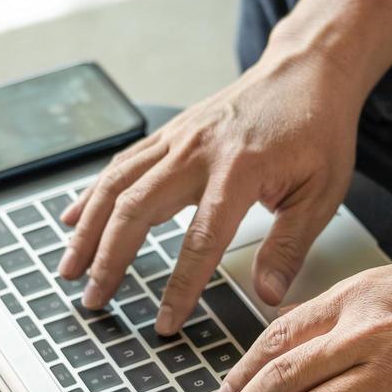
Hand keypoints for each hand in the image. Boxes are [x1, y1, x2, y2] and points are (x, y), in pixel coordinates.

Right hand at [58, 49, 362, 334]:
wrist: (306, 70)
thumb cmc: (317, 129)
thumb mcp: (321, 192)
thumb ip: (291, 245)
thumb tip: (268, 294)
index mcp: (241, 169)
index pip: (202, 239)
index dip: (180, 285)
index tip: (164, 322)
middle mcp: (199, 150)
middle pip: (138, 208)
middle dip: (110, 259)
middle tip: (93, 299)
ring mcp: (179, 137)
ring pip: (118, 184)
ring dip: (88, 229)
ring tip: (70, 269)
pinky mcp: (170, 131)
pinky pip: (122, 164)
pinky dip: (92, 193)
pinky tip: (72, 219)